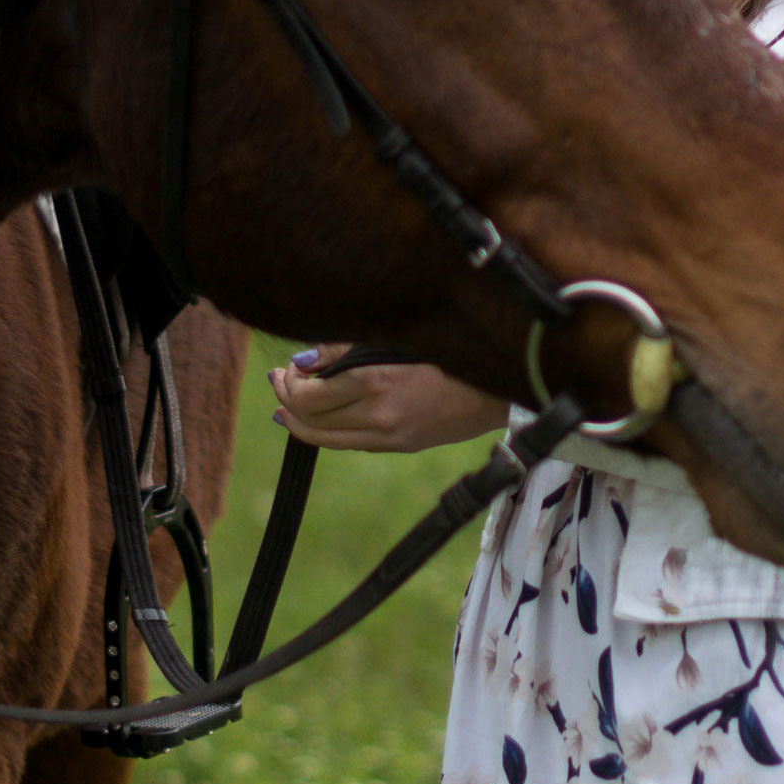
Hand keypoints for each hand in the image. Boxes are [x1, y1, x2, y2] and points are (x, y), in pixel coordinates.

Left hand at [267, 344, 510, 452]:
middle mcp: (379, 416)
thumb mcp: (399, 338)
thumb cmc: (453, 348)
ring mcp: (391, 436)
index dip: (289, 384)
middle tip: (280, 381)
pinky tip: (322, 417)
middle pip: (311, 420)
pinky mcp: (402, 445)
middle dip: (288, 401)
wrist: (503, 386)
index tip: (285, 367)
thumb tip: (304, 360)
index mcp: (376, 382)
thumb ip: (348, 348)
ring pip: (326, 439)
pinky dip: (327, 431)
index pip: (309, 396)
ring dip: (301, 422)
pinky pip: (351, 443)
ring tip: (289, 404)